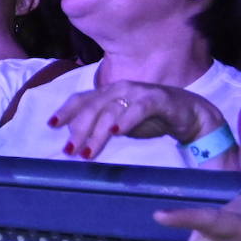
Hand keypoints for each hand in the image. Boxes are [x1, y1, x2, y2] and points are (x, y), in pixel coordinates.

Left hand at [48, 80, 229, 160]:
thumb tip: (76, 142)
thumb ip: (100, 127)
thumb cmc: (150, 118)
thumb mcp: (120, 123)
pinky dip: (126, 119)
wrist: (189, 113)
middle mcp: (119, 89)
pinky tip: (116, 132)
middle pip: (92, 107)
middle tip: (69, 151)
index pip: (81, 99)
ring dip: (97, 132)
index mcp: (108, 93)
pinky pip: (139, 109)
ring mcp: (137, 92)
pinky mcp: (157, 99)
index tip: (51, 125)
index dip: (66, 111)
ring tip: (88, 151)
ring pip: (111, 110)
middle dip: (78, 130)